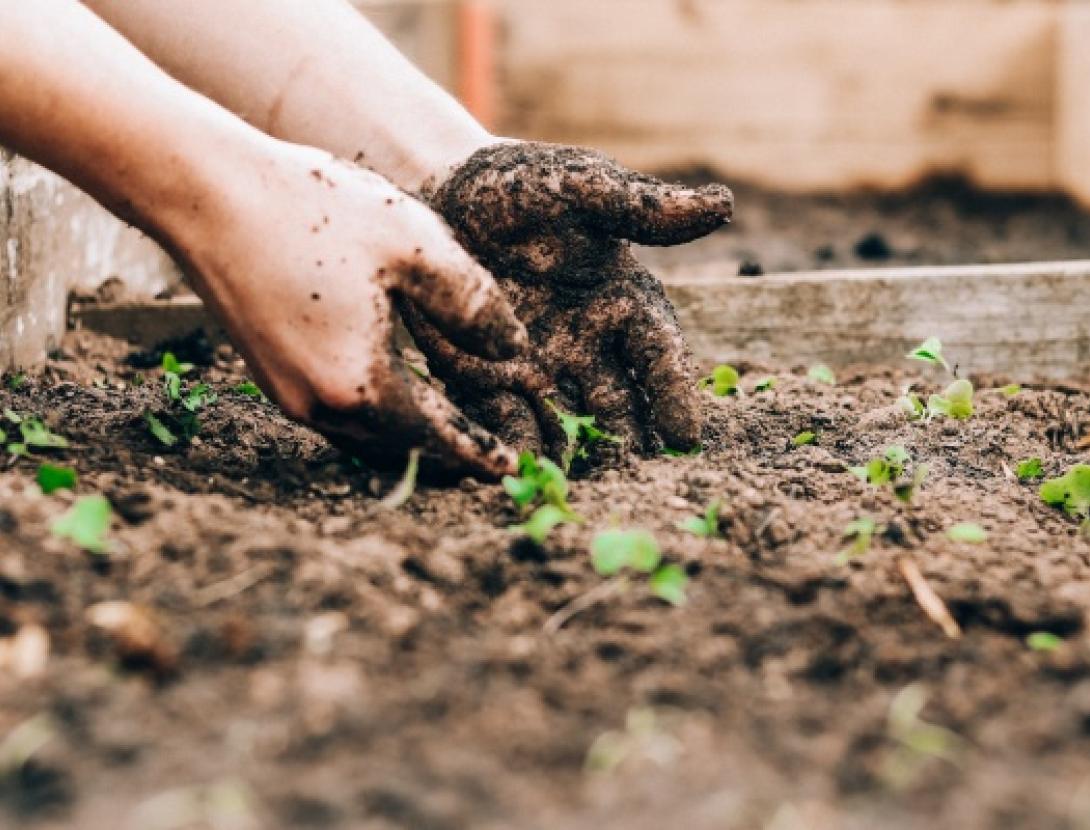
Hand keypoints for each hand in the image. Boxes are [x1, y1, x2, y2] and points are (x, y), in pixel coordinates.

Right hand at [169, 143, 526, 477]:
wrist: (206, 192)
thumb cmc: (314, 210)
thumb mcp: (416, 245)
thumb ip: (474, 304)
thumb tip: (513, 350)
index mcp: (360, 384)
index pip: (437, 436)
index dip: (478, 452)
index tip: (510, 470)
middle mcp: (318, 405)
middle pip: (399, 446)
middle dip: (446, 453)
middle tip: (487, 456)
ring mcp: (286, 393)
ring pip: (365, 435)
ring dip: (409, 437)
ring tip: (449, 430)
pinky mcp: (268, 373)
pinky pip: (337, 413)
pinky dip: (376, 414)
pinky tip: (395, 392)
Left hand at [406, 142, 732, 458]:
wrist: (442, 193)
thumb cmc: (521, 186)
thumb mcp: (580, 188)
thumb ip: (641, 207)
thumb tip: (722, 205)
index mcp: (623, 303)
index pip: (659, 355)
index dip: (674, 393)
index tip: (686, 435)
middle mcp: (589, 345)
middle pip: (620, 404)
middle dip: (630, 444)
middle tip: (638, 484)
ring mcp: (540, 368)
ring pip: (569, 423)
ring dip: (578, 457)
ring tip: (583, 493)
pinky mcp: (489, 380)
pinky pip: (508, 420)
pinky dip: (518, 447)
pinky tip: (521, 473)